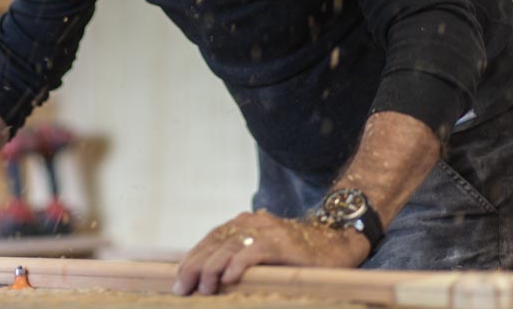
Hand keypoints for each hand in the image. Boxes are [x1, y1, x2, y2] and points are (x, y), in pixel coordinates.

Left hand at [172, 210, 369, 295]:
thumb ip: (239, 258)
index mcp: (243, 224)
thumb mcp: (263, 252)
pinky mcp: (282, 243)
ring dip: (212, 269)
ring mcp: (266, 231)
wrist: (334, 242)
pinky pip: (255, 251)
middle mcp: (251, 223)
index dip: (191, 260)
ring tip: (204, 289)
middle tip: (182, 289)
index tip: (178, 281)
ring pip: (229, 248)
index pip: (209, 240)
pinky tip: (230, 278)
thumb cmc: (296, 254)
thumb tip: (210, 281)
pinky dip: (240, 264)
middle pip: (214, 244)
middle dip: (194, 267)